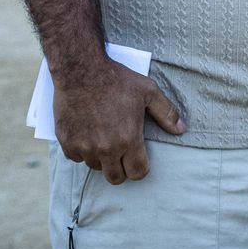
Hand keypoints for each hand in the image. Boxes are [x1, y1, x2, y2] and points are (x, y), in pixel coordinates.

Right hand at [53, 59, 184, 184]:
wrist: (81, 71)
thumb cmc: (117, 80)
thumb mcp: (148, 92)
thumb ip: (167, 113)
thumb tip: (181, 129)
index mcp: (128, 139)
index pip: (137, 173)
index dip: (141, 169)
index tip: (139, 160)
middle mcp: (105, 149)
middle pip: (116, 178)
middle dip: (122, 169)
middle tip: (122, 154)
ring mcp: (83, 147)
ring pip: (95, 167)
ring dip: (101, 158)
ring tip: (105, 138)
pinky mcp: (66, 142)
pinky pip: (76, 157)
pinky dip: (82, 150)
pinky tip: (87, 134)